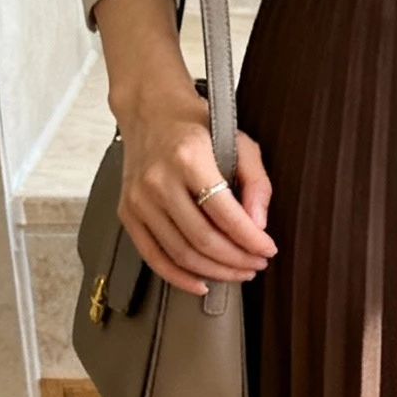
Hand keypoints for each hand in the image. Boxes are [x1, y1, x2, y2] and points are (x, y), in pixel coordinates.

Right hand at [117, 88, 275, 296]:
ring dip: (215, 271)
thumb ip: (256, 182)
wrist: (150, 112)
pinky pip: (153, 256)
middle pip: (202, 239)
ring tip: (238, 272)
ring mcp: (138, 199)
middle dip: (236, 260)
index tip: (268, 250)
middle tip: (256, 265)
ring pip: (180, 252)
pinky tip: (202, 283)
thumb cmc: (198, 127)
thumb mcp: (239, 142)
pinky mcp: (127, 213)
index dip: (250, 239)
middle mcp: (158, 180)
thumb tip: (258, 225)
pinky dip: (178, 277)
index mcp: (188, 158)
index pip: (224, 213)